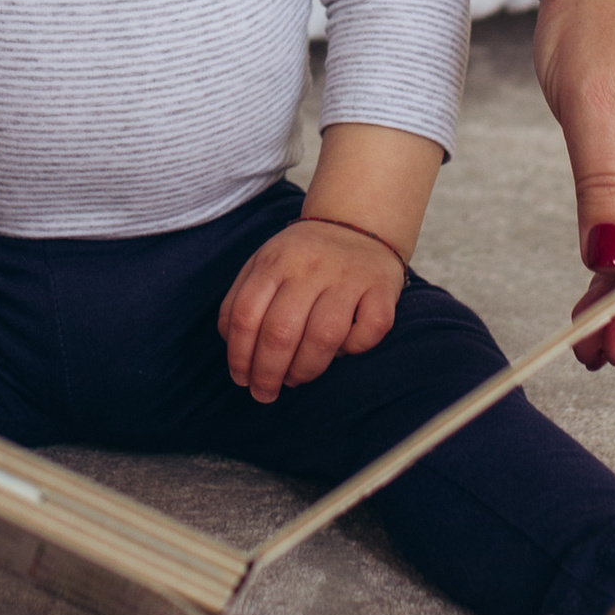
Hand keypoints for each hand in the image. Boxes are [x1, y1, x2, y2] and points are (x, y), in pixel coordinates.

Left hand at [221, 214, 406, 405]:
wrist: (356, 221)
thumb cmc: (303, 256)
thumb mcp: (265, 262)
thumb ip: (242, 298)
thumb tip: (232, 344)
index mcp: (274, 261)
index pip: (245, 315)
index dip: (239, 355)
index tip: (241, 378)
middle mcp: (310, 267)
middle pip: (281, 331)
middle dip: (268, 373)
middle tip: (264, 393)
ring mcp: (348, 277)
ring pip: (324, 336)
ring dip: (305, 369)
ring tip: (296, 379)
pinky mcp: (382, 288)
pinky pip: (370, 329)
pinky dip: (355, 348)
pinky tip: (342, 351)